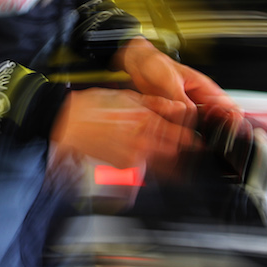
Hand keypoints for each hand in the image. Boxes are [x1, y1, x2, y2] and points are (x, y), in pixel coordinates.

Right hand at [49, 87, 193, 172]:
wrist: (68, 123)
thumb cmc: (94, 106)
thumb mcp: (128, 95)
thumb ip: (156, 103)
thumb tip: (178, 106)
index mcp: (147, 120)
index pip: (181, 135)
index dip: (192, 139)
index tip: (198, 141)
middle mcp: (144, 141)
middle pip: (175, 153)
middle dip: (182, 152)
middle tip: (189, 152)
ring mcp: (134, 156)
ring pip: (163, 166)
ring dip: (171, 165)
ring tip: (176, 165)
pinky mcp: (124, 166)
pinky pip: (145, 171)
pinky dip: (151, 169)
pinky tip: (150, 164)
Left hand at [113, 36, 241, 127]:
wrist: (137, 64)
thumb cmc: (156, 64)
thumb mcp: (170, 80)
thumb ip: (181, 99)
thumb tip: (190, 117)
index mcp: (205, 88)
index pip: (229, 106)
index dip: (234, 120)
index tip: (229, 131)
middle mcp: (199, 100)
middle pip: (216, 121)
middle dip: (212, 133)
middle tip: (200, 140)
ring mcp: (188, 108)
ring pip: (198, 127)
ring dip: (193, 134)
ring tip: (182, 139)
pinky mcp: (175, 115)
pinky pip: (181, 127)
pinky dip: (179, 133)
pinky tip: (171, 136)